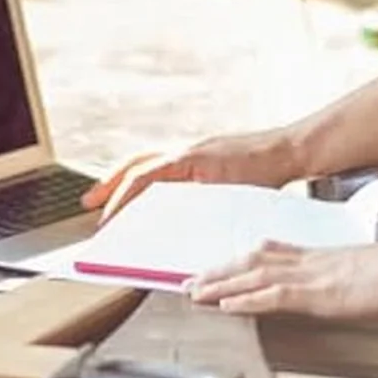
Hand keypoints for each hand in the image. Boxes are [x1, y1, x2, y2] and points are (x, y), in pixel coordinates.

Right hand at [80, 131, 299, 224]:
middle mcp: (184, 151)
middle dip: (108, 184)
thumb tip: (172, 226)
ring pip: (147, 161)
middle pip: (134, 164)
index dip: (120, 200)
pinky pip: (164, 164)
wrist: (289, 151)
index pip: (141, 178)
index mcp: (186, 160)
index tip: (106, 219)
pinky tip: (148, 193)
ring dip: (125, 179)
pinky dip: (147, 177)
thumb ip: (199, 209)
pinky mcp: (201, 156)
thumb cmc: (266, 172)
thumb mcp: (230, 197)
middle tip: (88, 203)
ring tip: (108, 197)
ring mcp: (192, 150)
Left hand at [186, 236, 377, 318]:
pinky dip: (246, 299)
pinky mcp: (319, 293)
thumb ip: (335, 272)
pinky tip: (226, 304)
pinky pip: (274, 295)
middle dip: (217, 273)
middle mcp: (306, 262)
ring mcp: (310, 276)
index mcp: (315, 257)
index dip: (236, 262)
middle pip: (250, 262)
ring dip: (220, 285)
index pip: (266, 255)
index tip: (213, 269)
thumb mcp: (359, 269)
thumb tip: (325, 280)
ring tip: (193, 292)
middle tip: (188, 283)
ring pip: (254, 276)